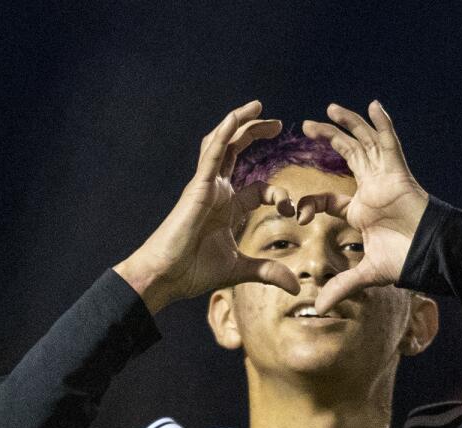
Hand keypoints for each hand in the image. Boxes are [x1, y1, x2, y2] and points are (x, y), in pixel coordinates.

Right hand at [114, 100, 300, 312]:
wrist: (166, 276)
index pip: (260, 188)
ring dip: (239, 123)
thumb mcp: (240, 269)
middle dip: (256, 134)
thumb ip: (268, 271)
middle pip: (237, 151)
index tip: (293, 211)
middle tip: (279, 124)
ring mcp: (206, 185)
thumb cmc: (194, 271)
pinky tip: (237, 117)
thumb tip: (295, 286)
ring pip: (223, 143)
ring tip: (257, 107)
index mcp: (228, 206)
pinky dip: (224, 133)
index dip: (280, 194)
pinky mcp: (198, 186)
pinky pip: (212, 153)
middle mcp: (217, 190)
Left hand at [299, 100, 428, 313]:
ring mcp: (385, 178)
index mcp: (360, 210)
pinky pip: (390, 142)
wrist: (431, 254)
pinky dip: (383, 124)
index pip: (329, 198)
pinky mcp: (398, 172)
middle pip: (347, 156)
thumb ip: (342, 286)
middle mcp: (371, 189)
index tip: (296, 214)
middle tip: (305, 127)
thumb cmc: (406, 260)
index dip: (310, 202)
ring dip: (347, 125)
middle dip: (328, 140)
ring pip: (364, 143)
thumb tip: (319, 308)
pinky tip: (374, 105)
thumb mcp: (365, 273)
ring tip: (328, 110)